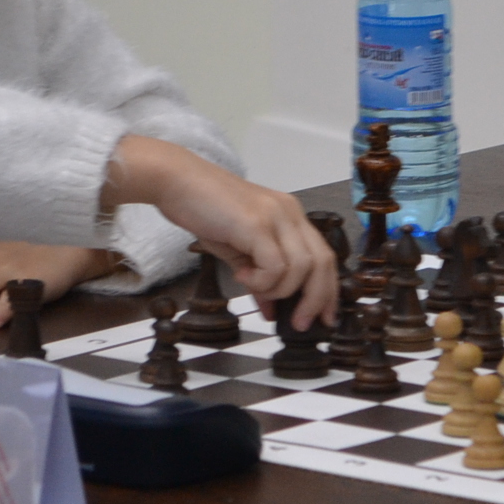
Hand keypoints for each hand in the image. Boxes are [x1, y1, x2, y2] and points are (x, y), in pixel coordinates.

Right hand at [104, 136, 338, 328]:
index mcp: (290, 216)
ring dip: (278, 290)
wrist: (175, 181)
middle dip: (315, 300)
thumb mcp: (237, 250)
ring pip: (300, 268)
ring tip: (251, 285)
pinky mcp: (256, 223)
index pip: (324, 257)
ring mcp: (275, 216)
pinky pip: (274, 266)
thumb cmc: (203, 209)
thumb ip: (259, 277)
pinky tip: (241, 275)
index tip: (324, 317)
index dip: (328, 290)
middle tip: (299, 322)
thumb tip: (271, 309)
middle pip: (322, 263)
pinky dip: (260, 282)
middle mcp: (289, 213)